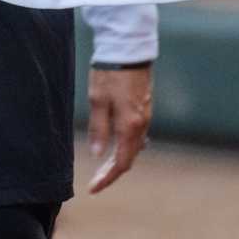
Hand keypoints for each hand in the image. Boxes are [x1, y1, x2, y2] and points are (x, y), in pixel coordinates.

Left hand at [86, 65, 152, 193]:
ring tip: (103, 166)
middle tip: (96, 180)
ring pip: (134, 146)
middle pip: (130, 157)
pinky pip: (137, 134)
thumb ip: (99, 129)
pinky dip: (126, 144)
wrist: (128, 49)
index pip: (122, 163)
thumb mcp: (98, 101)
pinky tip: (116, 143)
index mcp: (130, 126)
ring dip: (120, 158)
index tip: (93, 188)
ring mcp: (146, 116)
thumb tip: (98, 155)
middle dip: (113, 171)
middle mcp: (142, 124)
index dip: (108, 178)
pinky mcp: (145, 107)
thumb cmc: (110, 74)